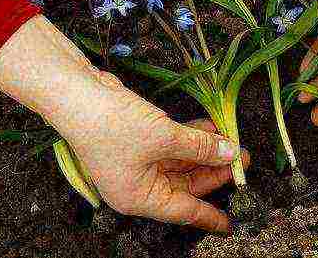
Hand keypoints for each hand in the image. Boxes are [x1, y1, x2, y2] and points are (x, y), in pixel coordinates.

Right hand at [0, 15, 246, 232]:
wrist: (79, 95)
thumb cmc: (115, 126)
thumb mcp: (164, 138)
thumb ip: (199, 148)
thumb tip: (229, 153)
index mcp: (139, 197)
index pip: (182, 210)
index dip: (208, 215)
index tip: (229, 222)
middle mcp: (137, 183)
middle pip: (184, 183)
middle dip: (212, 170)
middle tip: (239, 159)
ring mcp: (136, 160)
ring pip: (179, 161)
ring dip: (203, 150)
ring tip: (230, 140)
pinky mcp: (137, 139)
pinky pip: (170, 144)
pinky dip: (188, 137)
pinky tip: (208, 128)